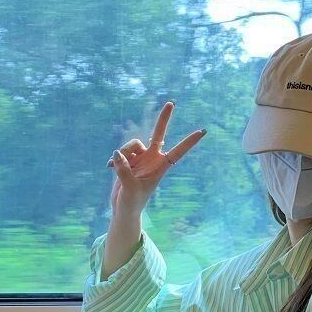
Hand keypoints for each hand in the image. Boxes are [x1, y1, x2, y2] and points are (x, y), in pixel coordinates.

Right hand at [107, 100, 205, 217]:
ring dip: (124, 153)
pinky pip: (121, 151)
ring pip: (133, 144)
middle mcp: (152, 160)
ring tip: (116, 168)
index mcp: (160, 168)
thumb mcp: (130, 188)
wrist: (123, 209)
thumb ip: (124, 170)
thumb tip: (116, 153)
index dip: (189, 142)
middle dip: (163, 119)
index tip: (202, 131)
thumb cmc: (132, 203)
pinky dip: (114, 159)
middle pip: (158, 135)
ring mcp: (140, 158)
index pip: (177, 152)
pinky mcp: (128, 160)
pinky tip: (109, 168)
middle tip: (172, 103)